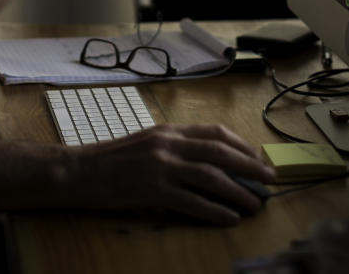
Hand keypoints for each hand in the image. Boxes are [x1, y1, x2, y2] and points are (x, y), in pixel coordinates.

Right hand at [75, 124, 274, 224]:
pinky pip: (192, 201)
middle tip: (270, 180)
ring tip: (255, 204)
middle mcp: (168, 144)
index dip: (241, 145)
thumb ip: (175, 147)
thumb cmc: (112, 160)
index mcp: (168, 130)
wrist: (79, 171)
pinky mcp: (153, 190)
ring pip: (211, 177)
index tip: (257, 158)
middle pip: (219, 152)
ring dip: (238, 192)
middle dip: (250, 167)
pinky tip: (229, 218)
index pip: (214, 132)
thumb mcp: (147, 143)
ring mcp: (161, 167)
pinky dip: (215, 211)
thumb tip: (210, 162)